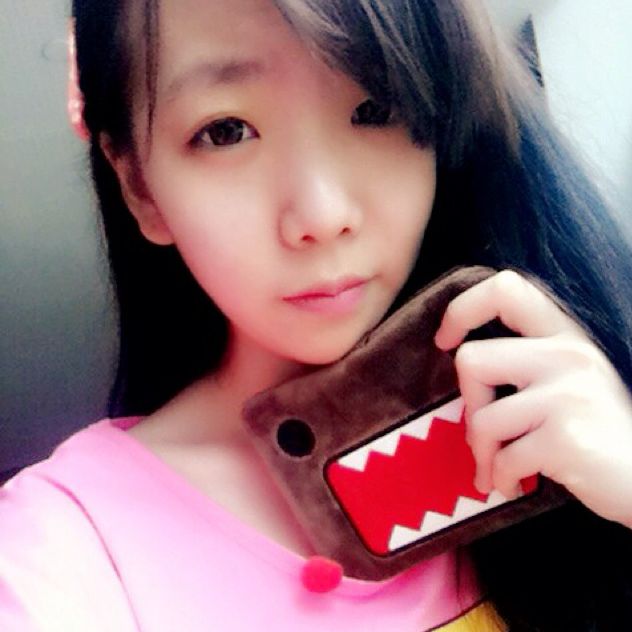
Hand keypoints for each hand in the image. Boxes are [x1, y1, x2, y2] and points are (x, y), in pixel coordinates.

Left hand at [434, 269, 631, 526]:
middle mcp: (567, 356)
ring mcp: (568, 395)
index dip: (462, 310)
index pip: (505, 290)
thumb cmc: (598, 434)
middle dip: (469, 405)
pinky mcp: (564, 438)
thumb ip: (525, 362)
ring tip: (499, 469)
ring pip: (481, 418)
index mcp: (565, 336)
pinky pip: (502, 458)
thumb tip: (459, 360)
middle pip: (471, 360)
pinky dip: (499, 478)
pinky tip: (513, 485)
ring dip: (483, 453)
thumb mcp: (570, 381)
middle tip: (485, 436)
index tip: (446, 340)